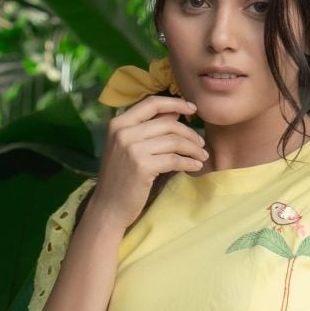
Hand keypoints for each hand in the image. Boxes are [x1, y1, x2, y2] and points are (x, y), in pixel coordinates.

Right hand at [91, 94, 208, 229]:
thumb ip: (147, 128)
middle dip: (190, 133)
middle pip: (168, 123)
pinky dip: (189, 162)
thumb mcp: (127, 147)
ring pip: (174, 141)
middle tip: (200, 144)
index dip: (176, 103)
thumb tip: (175, 112)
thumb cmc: (120, 177)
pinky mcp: (143, 166)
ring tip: (201, 156)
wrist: (108, 207)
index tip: (192, 109)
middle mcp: (123, 132)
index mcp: (118, 123)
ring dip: (193, 148)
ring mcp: (132, 149)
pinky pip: (175, 159)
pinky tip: (195, 166)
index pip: (152, 103)